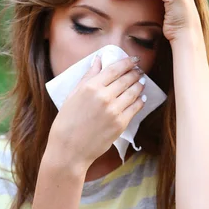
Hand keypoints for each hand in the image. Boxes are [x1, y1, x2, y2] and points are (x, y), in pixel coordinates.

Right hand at [48, 55, 146, 169]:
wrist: (69, 150)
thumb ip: (88, 76)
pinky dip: (140, 101)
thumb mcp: (72, 95)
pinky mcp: (120, 124)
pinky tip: (141, 98)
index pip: (115, 68)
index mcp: (91, 86)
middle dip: (135, 73)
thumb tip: (98, 60)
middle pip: (127, 79)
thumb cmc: (66, 122)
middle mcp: (104, 96)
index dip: (127, 62)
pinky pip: (135, 108)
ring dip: (139, 85)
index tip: (134, 59)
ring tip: (141, 82)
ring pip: (133, 92)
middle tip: (139, 70)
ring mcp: (114, 110)